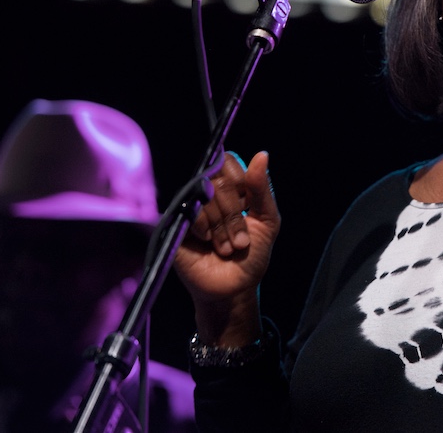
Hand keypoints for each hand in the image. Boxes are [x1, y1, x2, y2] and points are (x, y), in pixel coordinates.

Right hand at [174, 151, 280, 344]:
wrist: (234, 288)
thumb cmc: (252, 255)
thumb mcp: (267, 221)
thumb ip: (262, 189)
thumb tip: (262, 155)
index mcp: (230, 187)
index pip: (227, 161)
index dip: (240, 181)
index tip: (247, 206)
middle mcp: (207, 193)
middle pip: (218, 180)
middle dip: (233, 214)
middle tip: (241, 241)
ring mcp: (189, 206)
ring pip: (205, 196)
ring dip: (222, 226)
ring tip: (227, 247)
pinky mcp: (175, 222)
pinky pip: (190, 211)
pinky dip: (205, 228)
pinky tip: (208, 243)